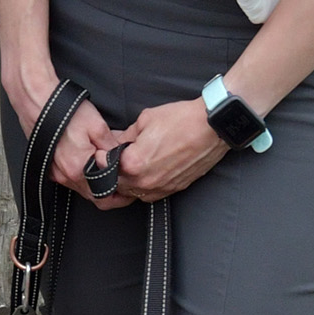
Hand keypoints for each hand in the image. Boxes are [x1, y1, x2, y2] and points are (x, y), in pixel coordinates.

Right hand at [1, 65, 122, 207]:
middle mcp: (67, 176)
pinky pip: (71, 181)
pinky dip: (83, 178)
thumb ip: (112, 148)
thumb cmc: (65, 111)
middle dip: (110, 192)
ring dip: (96, 184)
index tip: (129, 190)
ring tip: (106, 169)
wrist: (39, 102)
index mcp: (81, 169)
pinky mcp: (51, 169)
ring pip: (83, 189)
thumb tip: (123, 160)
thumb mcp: (97, 126)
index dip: (121, 196)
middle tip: (123, 182)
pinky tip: (90, 164)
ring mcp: (57, 174)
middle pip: (94, 196)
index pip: (105, 196)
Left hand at [102, 99, 228, 203]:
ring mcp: (161, 188)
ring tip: (130, 166)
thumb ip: (125, 136)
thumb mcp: (145, 120)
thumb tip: (114, 142)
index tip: (102, 152)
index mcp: (133, 163)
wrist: (212, 127)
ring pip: (133, 193)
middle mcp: (146, 181)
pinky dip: (145, 186)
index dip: (101, 158)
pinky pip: (151, 194)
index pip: (105, 168)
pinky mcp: (174, 189)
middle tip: (113, 160)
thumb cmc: (181, 120)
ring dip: (128, 182)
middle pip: (117, 185)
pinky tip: (146, 172)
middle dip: (112, 173)